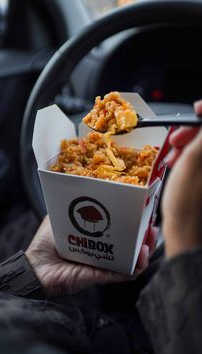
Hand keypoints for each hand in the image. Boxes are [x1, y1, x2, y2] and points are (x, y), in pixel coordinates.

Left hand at [26, 215, 156, 296]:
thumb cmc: (45, 242)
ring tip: (149, 240)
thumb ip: (70, 204)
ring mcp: (103, 264)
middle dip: (145, 235)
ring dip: (145, 250)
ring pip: (132, 260)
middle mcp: (103, 250)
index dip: (133, 222)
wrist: (35, 267)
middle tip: (152, 226)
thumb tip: (82, 186)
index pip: (120, 229)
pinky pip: (122, 274)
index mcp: (96, 237)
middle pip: (131, 245)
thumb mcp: (59, 216)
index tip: (142, 211)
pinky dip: (134, 267)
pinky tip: (141, 256)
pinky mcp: (100, 276)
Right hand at [162, 101, 201, 257]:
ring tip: (172, 154)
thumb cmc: (187, 199)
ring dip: (187, 145)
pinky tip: (176, 162)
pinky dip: (188, 156)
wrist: (185, 229)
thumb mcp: (194, 158)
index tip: (195, 111)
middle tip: (177, 138)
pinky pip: (198, 159)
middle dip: (193, 132)